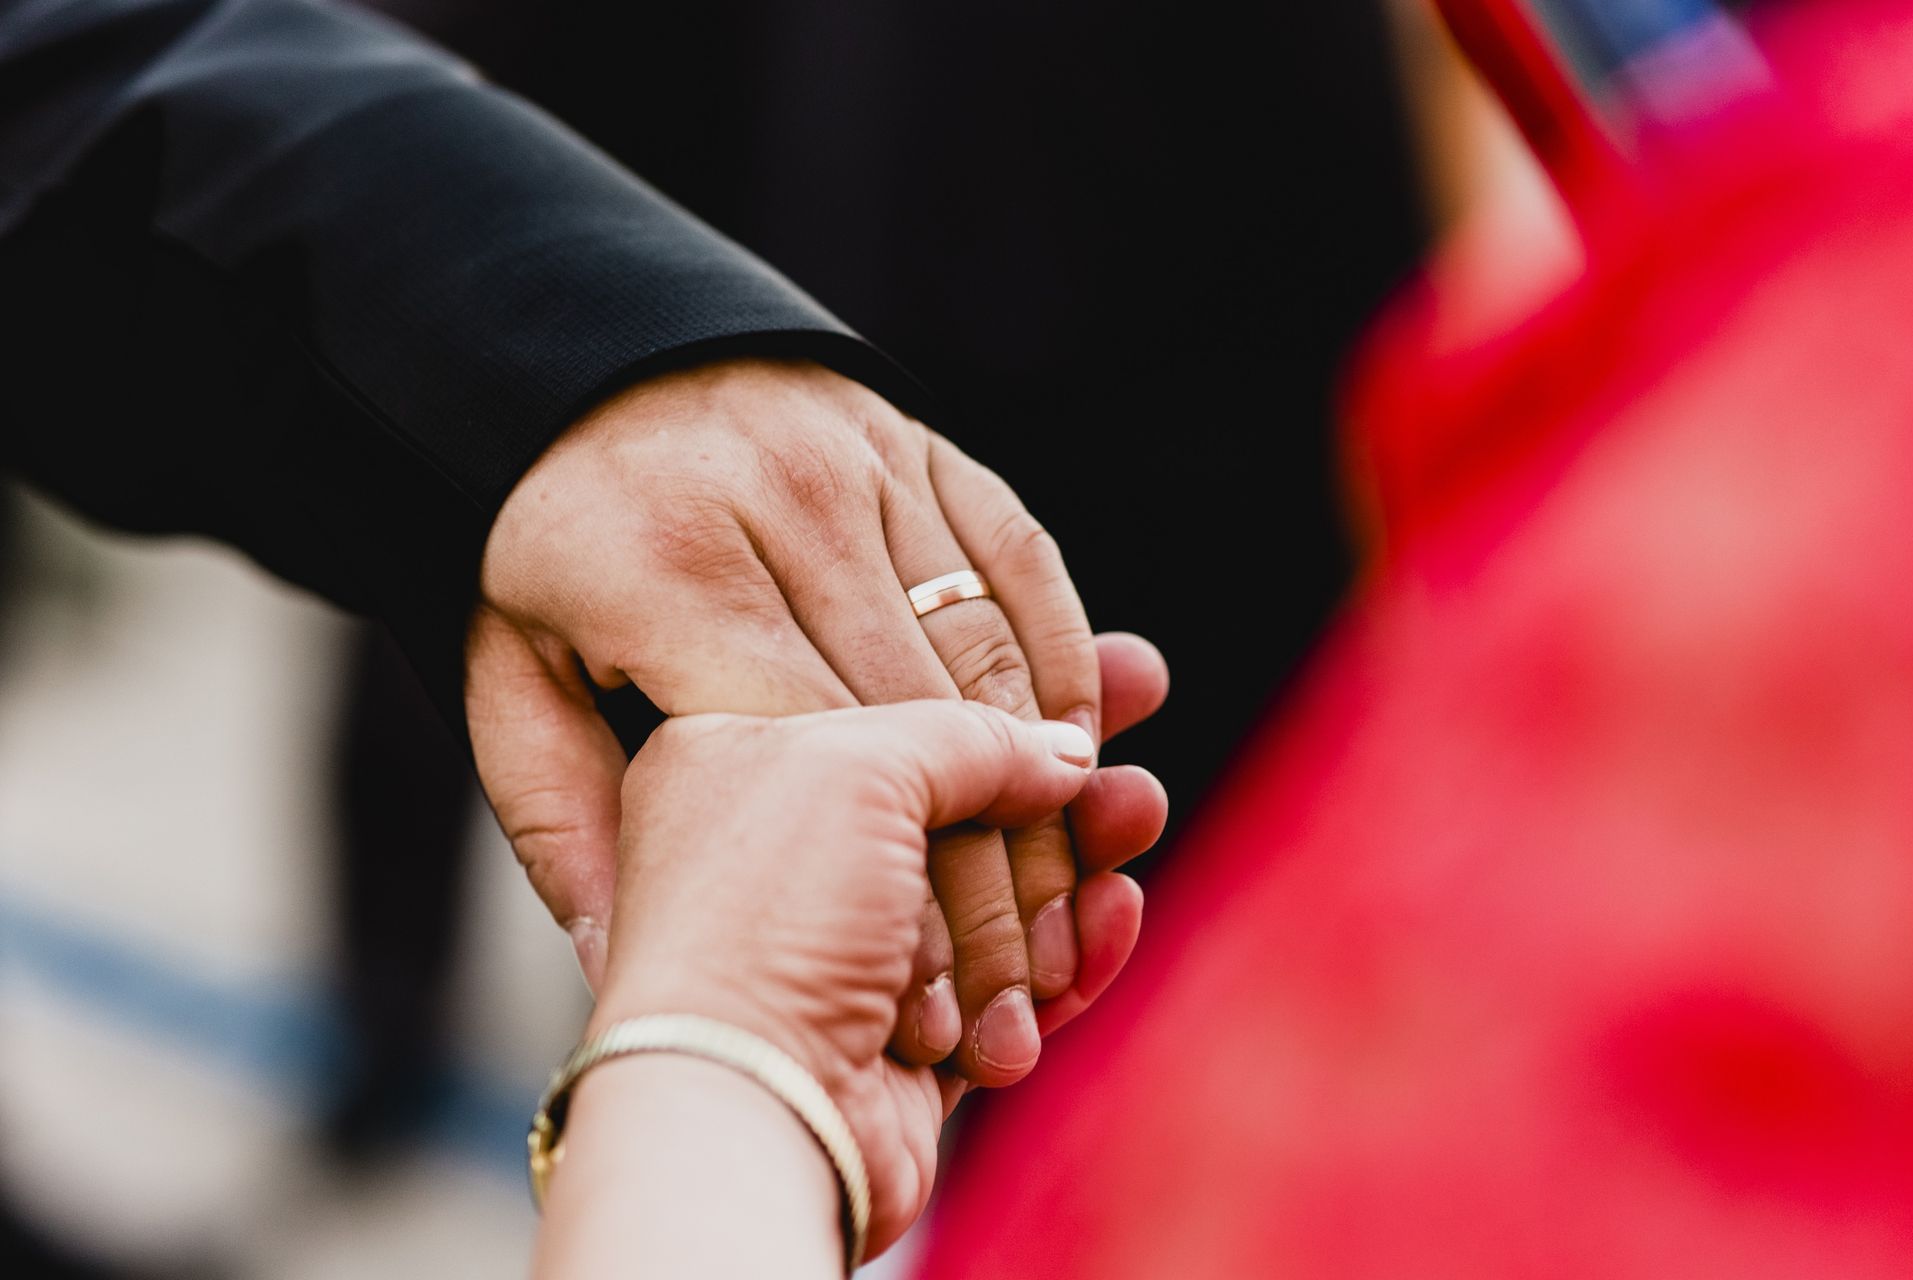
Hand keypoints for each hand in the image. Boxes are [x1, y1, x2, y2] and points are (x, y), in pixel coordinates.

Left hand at [466, 357, 1101, 1081]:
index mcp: (668, 576)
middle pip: (916, 713)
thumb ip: (562, 814)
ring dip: (1045, 779)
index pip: (814, 752)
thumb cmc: (554, 552)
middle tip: (1022, 976)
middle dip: (985, 860)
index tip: (933, 991)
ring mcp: (864, 464)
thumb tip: (613, 953)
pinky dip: (1065, 658)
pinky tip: (1082, 749)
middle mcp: (781, 508)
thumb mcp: (511, 678)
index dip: (880, 877)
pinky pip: (1021, 562)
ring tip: (1070, 889)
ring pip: (983, 646)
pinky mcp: (924, 444)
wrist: (595, 362)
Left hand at [585, 695, 1165, 1259]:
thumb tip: (1064, 748)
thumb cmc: (768, 913)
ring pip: (994, 885)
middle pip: (950, 785)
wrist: (753, 1103)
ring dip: (1074, 852)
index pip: (878, 687)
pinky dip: (1071, 949)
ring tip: (1139, 812)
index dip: (982, 665)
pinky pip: (1012, 983)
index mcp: (736, 758)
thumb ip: (974, 736)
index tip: (1073, 642)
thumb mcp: (862, 764)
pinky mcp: (905, 1040)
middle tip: (1143, 694)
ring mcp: (845, 951)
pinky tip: (1116, 907)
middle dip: (1048, 752)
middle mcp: (786, 853)